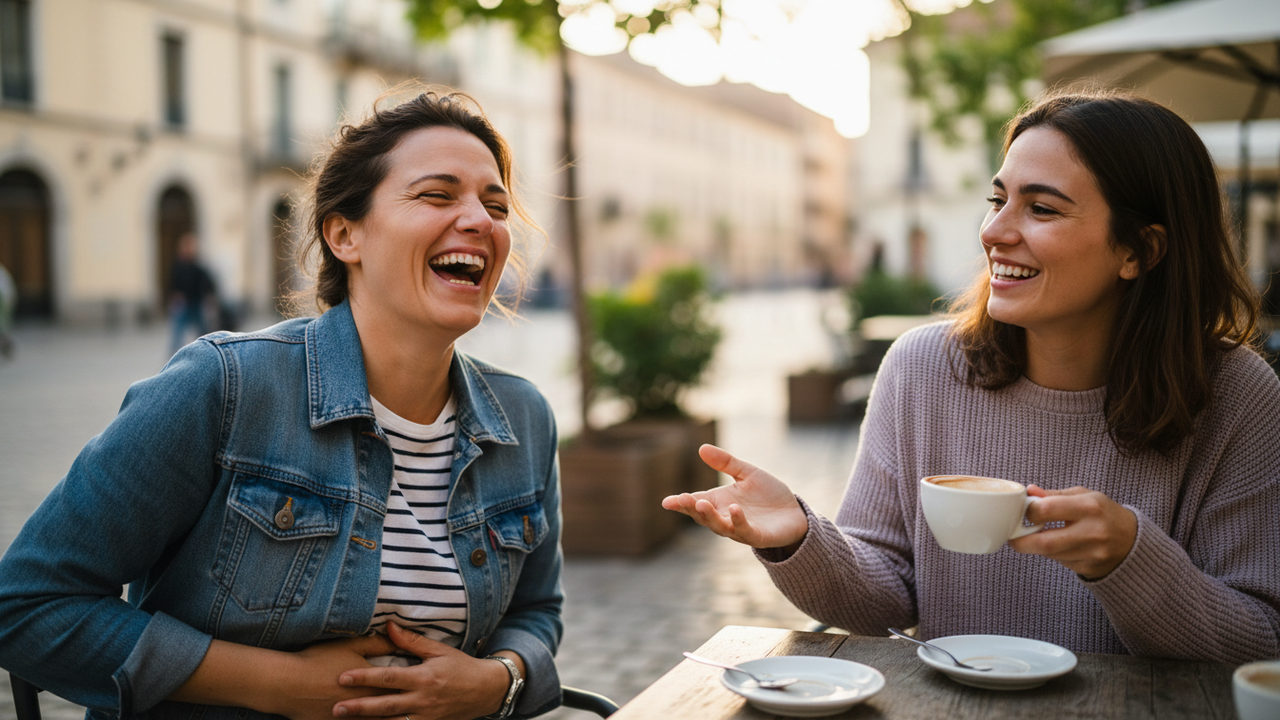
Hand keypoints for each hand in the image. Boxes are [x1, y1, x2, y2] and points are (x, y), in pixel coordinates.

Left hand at [333, 622, 512, 719]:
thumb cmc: (461, 667)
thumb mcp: (439, 650)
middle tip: (335, 708)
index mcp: (424, 678)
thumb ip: (411, 641)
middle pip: (385, 705)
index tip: (342, 677)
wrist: (486, 691)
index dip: (364, 676)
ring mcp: (426, 717)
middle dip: (359, 707)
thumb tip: (387, 625)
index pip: (389, 677)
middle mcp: (423, 700)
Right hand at [661, 444, 808, 551]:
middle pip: (703, 516)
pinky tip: (734, 509)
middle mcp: (725, 517)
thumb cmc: (768, 495)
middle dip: (691, 509)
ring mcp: (739, 529)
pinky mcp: (757, 536)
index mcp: (719, 502)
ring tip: (701, 503)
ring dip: (709, 516)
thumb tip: (701, 448)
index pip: (695, 503)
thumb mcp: (747, 473)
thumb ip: (725, 462)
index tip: (667, 502)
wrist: (794, 513)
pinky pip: (744, 530)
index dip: (681, 503)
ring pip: (719, 526)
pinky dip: (737, 521)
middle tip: (682, 499)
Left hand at [1008, 485, 1137, 579]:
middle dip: (1021, 541)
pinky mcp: (1089, 568)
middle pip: (1043, 542)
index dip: (1028, 512)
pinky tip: (1063, 546)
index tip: (1025, 512)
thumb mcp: (1084, 496)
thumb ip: (1055, 495)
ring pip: (1049, 554)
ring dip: (1038, 547)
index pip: (1046, 510)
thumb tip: (1029, 491)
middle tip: (1014, 536)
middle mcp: (1092, 532)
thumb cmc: (1104, 513)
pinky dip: (1054, 554)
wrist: (1133, 541)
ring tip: (1043, 535)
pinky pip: (1060, 562)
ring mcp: (1092, 554)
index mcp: (1089, 507)